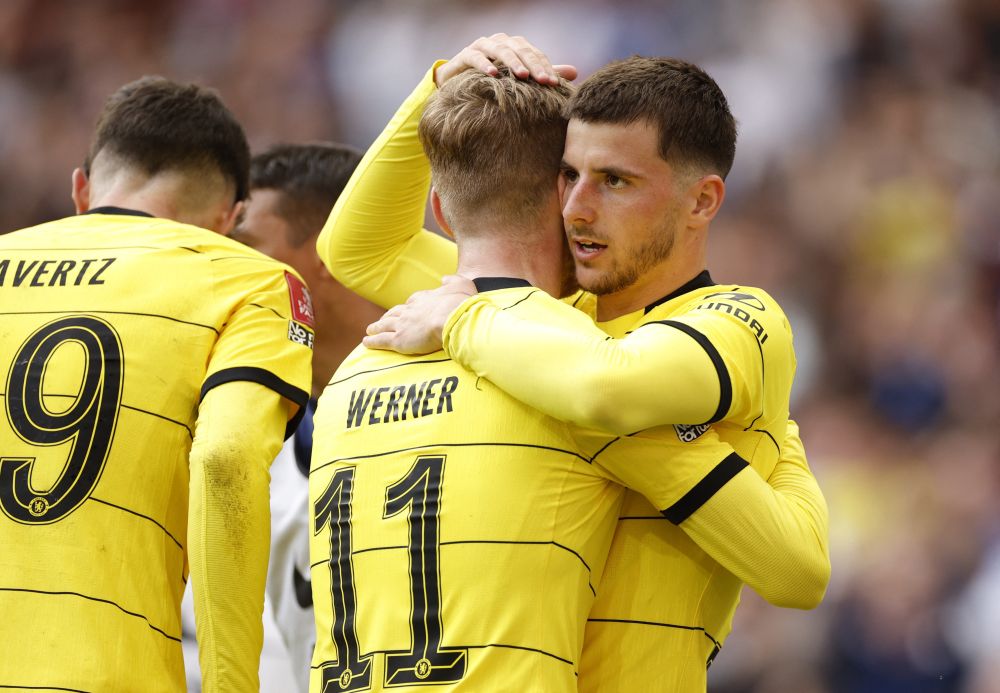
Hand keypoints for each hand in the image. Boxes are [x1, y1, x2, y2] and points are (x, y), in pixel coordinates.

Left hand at [363, 275, 476, 354]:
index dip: (408, 306)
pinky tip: (366, 342)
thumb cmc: (460, 304)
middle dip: (387, 316)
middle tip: (382, 320)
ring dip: (376, 327)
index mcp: (424, 298)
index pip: (412, 301)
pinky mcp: (398, 339)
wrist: (452, 319)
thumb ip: (452, 280)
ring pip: (384, 325)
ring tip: (370, 330)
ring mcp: (402, 325)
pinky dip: (372, 341)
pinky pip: (381, 340)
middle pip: (394, 312)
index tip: (406, 308)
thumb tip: (445, 278)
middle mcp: (409, 310)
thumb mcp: (461, 285)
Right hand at [434, 33, 576, 87]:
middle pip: (520, 50)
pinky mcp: (465, 54)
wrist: (459, 83)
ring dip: (512, 62)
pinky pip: (475, 56)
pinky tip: (493, 74)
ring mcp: (482, 45)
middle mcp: (500, 42)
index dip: (545, 67)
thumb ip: (543, 73)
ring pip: (500, 50)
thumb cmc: (494, 80)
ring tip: (522, 76)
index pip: (534, 54)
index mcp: (515, 46)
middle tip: (544, 82)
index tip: (554, 84)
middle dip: (533, 65)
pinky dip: (484, 64)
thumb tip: (575, 72)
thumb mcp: (519, 77)